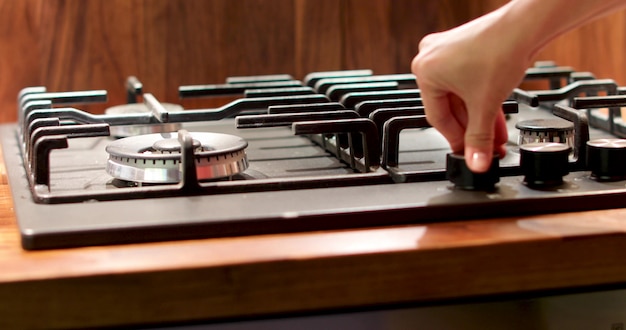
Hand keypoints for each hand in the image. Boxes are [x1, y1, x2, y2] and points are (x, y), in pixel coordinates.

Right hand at [411, 11, 530, 172]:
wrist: (524, 28)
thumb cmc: (499, 50)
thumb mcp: (485, 106)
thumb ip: (478, 139)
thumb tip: (475, 162)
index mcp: (424, 71)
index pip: (437, 117)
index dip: (455, 139)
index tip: (466, 152)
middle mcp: (431, 59)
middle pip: (450, 107)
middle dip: (472, 129)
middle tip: (484, 147)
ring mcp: (447, 52)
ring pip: (461, 95)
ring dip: (479, 117)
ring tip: (494, 136)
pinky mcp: (464, 48)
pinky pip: (468, 81)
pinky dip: (481, 99)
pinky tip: (494, 116)